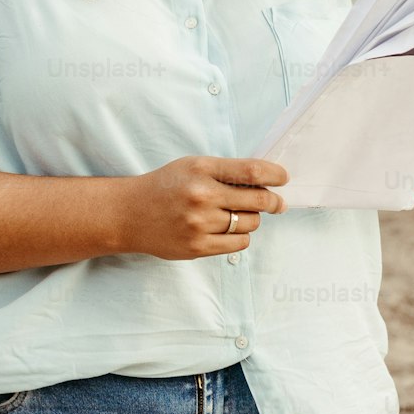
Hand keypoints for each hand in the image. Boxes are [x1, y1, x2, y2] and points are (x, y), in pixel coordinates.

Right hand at [123, 155, 288, 260]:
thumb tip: (266, 183)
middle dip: (274, 202)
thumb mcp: (192, 166)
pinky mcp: (198, 247)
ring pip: (250, 224)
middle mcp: (202, 195)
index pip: (252, 171)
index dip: (275, 175)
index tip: (283, 178)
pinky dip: (240, 236)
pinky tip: (228, 229)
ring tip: (237, 214)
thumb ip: (226, 172)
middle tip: (277, 203)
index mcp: (202, 169)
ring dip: (252, 219)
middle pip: (258, 200)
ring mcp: (200, 224)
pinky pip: (239, 244)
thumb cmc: (165, 186)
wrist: (129, 214)